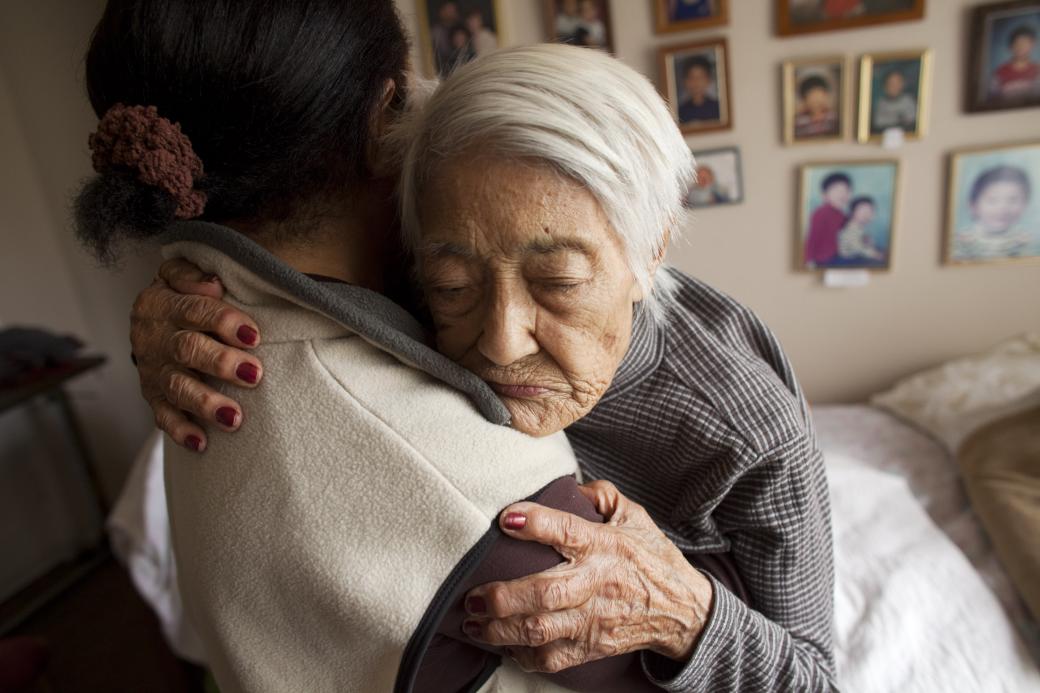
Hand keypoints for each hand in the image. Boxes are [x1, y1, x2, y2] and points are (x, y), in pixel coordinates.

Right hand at [130, 258, 263, 451]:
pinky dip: (181, 431)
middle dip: (221, 363)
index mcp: (162, 302)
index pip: (194, 309)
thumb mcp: (180, 274)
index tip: (254, 335)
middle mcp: (154, 336)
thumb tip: (213, 284)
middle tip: (254, 374)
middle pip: (187, 350)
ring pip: (177, 387)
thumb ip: (193, 274)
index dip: (224, 321)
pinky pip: (163, 417)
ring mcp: (153, 369)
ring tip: (234, 417)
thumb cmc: (184, 295)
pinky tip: (202, 444)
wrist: (151, 320)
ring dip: (205, 403)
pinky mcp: (153, 396)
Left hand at [461, 481, 712, 672]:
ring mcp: (594, 620)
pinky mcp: (593, 647)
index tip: (505, 518)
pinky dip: (523, 655)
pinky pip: (552, 658)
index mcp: (606, 546)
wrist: (684, 610)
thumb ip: (601, 495)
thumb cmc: (652, 558)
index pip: (568, 531)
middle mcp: (598, 584)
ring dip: (501, 630)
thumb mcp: (634, 516)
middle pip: (546, 593)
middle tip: (472, 596)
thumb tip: (569, 485)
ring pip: (542, 631)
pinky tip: (502, 645)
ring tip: (474, 623)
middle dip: (503, 597)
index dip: (536, 524)